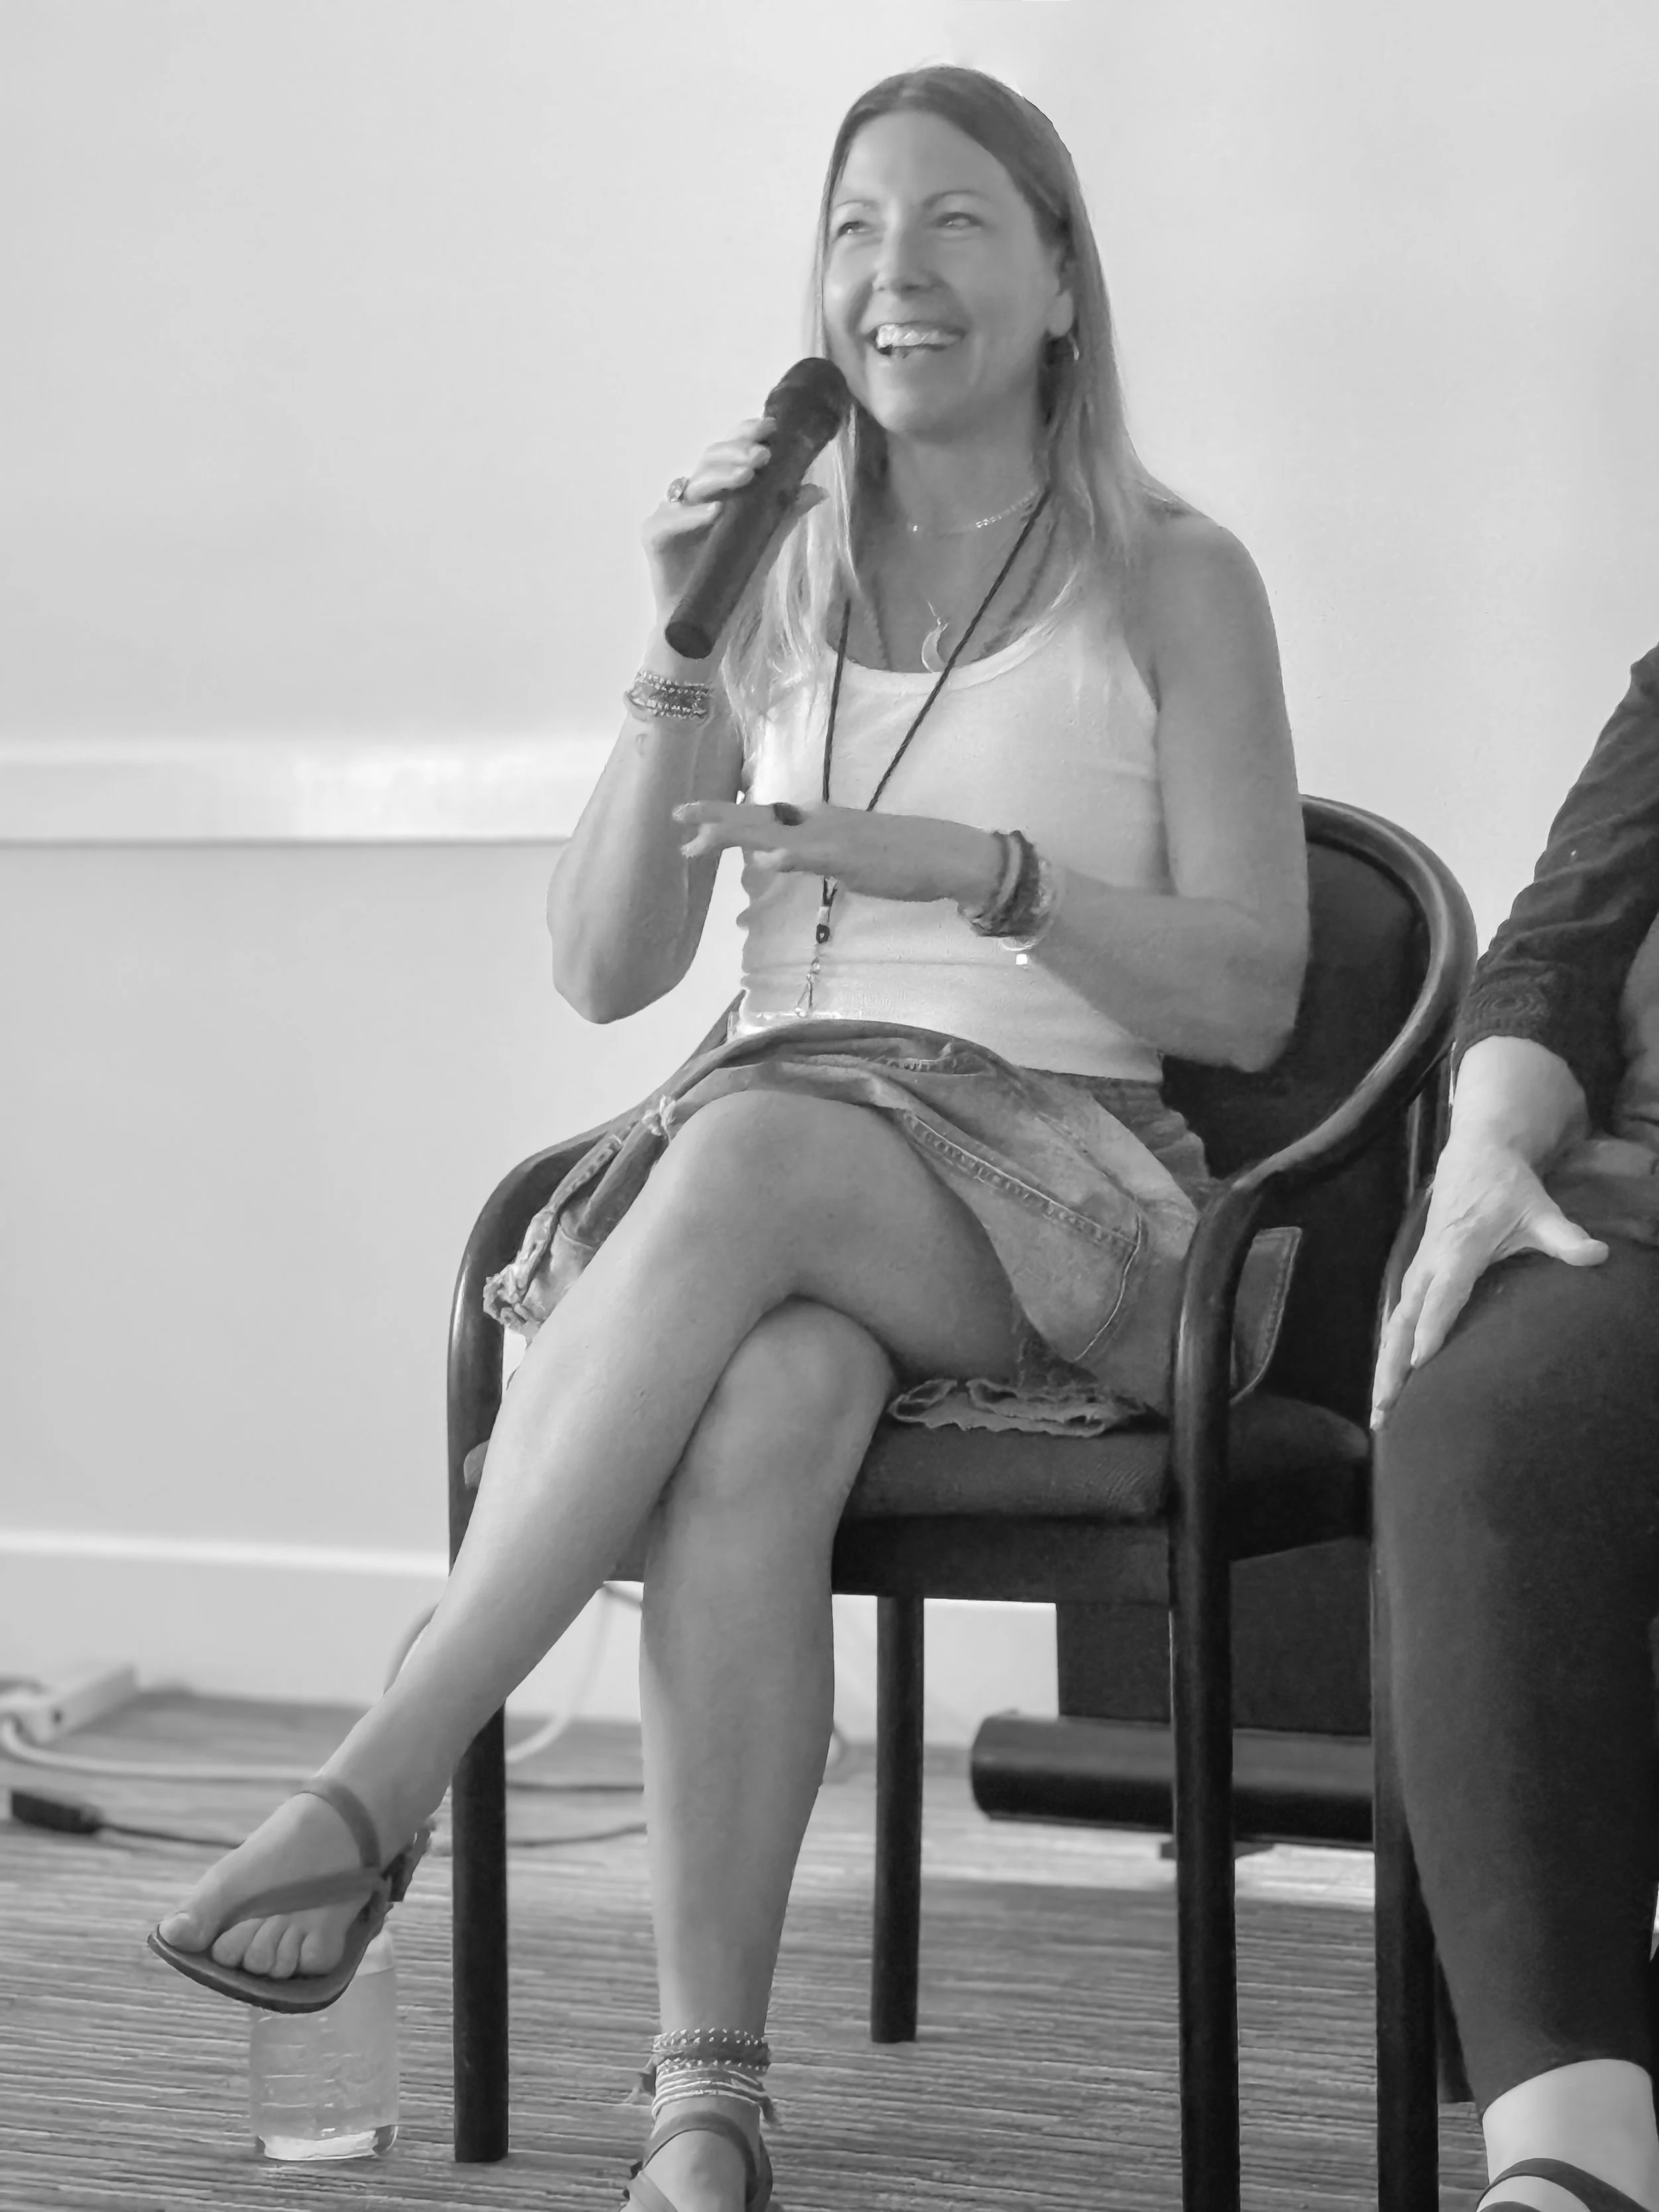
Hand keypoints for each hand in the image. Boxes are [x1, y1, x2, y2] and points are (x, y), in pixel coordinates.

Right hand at [642, 417, 824, 615]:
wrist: (705, 623)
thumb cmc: (730, 582)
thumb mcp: (764, 544)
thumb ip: (784, 515)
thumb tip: (817, 490)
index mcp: (715, 491)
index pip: (727, 452)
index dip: (744, 434)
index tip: (771, 427)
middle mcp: (691, 497)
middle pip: (709, 460)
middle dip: (737, 453)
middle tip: (763, 455)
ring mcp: (670, 514)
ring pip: (693, 483)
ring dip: (721, 477)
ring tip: (747, 476)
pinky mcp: (654, 536)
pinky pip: (670, 520)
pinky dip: (692, 516)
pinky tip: (715, 512)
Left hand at [672, 799, 1000, 908]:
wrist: (941, 852)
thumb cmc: (898, 857)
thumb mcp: (842, 854)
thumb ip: (807, 854)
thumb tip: (774, 857)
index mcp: (814, 821)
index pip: (760, 818)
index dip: (723, 820)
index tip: (688, 828)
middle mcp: (816, 822)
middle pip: (756, 818)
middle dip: (714, 820)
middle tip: (676, 819)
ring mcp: (831, 838)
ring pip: (775, 832)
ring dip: (736, 833)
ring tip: (700, 838)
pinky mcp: (850, 856)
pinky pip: (814, 856)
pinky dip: (789, 856)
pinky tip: (767, 859)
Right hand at [1370, 1135, 1609, 1426]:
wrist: (1474, 1157)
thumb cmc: (1507, 1188)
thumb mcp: (1539, 1208)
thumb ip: (1565, 1237)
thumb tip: (1600, 1255)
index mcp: (1459, 1250)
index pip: (1443, 1296)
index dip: (1432, 1328)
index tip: (1422, 1363)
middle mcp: (1430, 1263)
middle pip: (1403, 1321)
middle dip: (1393, 1364)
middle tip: (1386, 1406)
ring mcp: (1419, 1270)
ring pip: (1394, 1324)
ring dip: (1385, 1365)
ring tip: (1381, 1409)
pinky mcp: (1416, 1275)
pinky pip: (1397, 1318)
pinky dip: (1389, 1350)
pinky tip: (1389, 1381)